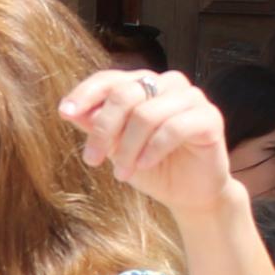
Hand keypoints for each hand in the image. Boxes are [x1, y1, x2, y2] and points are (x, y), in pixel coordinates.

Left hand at [58, 69, 239, 219]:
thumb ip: (97, 126)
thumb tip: (69, 111)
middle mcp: (168, 84)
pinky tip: (144, 166)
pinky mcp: (210, 118)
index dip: (85, 94)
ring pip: (147, 114)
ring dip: (128, 148)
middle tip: (92, 159)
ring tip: (122, 174)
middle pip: (124, 95)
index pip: (110, 79)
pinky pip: (174, 128)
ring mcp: (192, 98)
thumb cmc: (152, 167)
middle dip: (103, 130)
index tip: (65, 113)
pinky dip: (153, 149)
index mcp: (144, 84)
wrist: (189, 194)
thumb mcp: (116, 148)